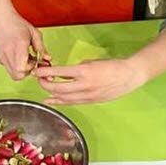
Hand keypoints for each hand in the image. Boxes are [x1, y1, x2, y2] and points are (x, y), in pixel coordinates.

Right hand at [0, 9, 47, 80]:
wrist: (0, 18)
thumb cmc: (17, 23)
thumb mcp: (34, 33)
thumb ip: (41, 48)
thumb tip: (48, 59)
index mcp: (19, 45)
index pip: (23, 68)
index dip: (31, 68)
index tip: (35, 61)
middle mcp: (8, 52)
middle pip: (17, 75)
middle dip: (27, 72)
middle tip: (31, 61)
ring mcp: (1, 56)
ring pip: (12, 73)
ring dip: (21, 69)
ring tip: (25, 57)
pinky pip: (8, 67)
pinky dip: (14, 65)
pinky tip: (18, 55)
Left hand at [33, 58, 148, 104]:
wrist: (128, 76)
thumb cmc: (112, 66)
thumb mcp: (91, 62)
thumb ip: (76, 70)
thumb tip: (63, 75)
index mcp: (84, 71)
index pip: (58, 72)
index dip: (45, 72)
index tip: (37, 71)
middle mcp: (84, 85)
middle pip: (57, 88)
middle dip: (45, 84)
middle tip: (39, 79)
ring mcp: (87, 95)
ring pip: (63, 98)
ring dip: (51, 94)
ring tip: (43, 90)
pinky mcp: (91, 101)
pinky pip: (72, 103)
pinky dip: (60, 102)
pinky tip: (51, 100)